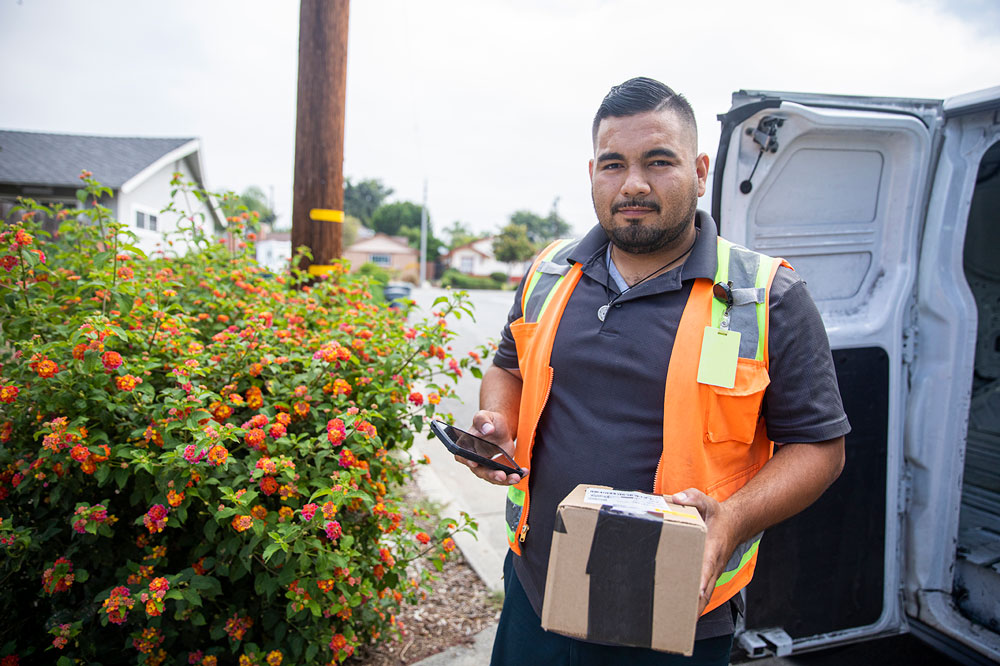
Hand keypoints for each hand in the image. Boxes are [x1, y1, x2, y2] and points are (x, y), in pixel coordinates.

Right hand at [453, 410, 524, 485]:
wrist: (500, 426)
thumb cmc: (488, 422)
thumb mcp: (484, 416)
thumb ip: (483, 421)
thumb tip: (488, 429)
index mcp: (466, 447)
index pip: (462, 457)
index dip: (467, 461)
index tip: (474, 463)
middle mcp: (474, 460)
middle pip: (481, 471)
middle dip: (492, 475)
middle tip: (502, 475)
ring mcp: (486, 467)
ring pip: (494, 478)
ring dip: (505, 480)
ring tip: (516, 477)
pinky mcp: (498, 468)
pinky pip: (505, 476)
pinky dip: (514, 476)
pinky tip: (523, 472)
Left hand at [671, 488, 736, 615]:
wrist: (735, 524)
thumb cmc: (717, 515)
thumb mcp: (705, 501)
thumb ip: (691, 497)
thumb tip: (675, 499)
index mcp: (713, 548)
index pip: (707, 566)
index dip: (701, 579)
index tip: (695, 592)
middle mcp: (714, 565)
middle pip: (705, 590)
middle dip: (693, 605)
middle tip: (678, 619)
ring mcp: (713, 573)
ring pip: (704, 597)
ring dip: (694, 611)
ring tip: (677, 626)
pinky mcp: (709, 577)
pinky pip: (703, 595)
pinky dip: (695, 607)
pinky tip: (683, 618)